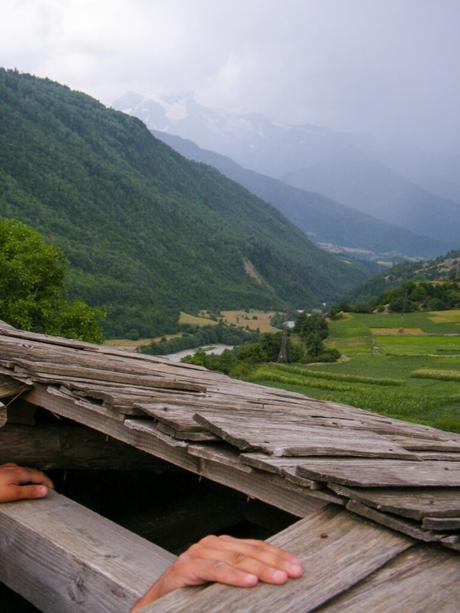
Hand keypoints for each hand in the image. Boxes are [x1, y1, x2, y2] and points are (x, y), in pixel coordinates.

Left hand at [0, 463, 53, 502]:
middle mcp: (16, 468)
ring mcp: (9, 468)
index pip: (40, 476)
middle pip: (34, 473)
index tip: (52, 489)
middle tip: (46, 488)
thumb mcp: (13, 493)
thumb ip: (29, 491)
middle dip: (42, 480)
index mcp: (21, 473)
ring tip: (35, 485)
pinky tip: (19, 479)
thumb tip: (44, 490)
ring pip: (25, 471)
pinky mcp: (2, 471)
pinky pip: (17, 472)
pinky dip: (24, 476)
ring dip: (33, 478)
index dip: (48, 482)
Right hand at [131, 534, 302, 610]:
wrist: (156, 606)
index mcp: (222, 546)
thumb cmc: (191, 596)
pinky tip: (249, 582)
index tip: (297, 566)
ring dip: (260, 569)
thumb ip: (242, 576)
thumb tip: (276, 578)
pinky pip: (214, 570)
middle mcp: (210, 545)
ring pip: (235, 559)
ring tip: (278, 578)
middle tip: (293, 572)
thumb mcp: (222, 584)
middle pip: (249, 551)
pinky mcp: (186, 567)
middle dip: (274, 562)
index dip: (277, 555)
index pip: (255, 547)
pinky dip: (233, 576)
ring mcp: (197, 554)